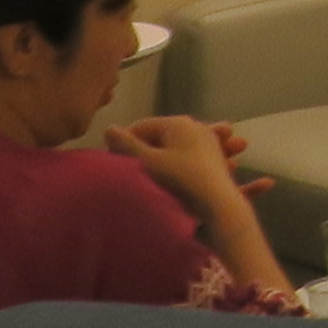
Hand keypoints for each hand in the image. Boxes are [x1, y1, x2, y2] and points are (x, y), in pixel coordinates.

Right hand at [102, 113, 251, 214]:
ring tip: (150, 178)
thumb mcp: (148, 163)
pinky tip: (175, 178)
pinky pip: (190, 159)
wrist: (219, 205)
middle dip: (144, 152)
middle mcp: (195, 126)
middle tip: (131, 173)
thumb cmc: (180, 180)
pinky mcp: (216, 159)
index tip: (114, 164)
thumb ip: (126, 146)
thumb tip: (108, 129)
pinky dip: (180, 166)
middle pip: (158, 137)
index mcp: (176, 122)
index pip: (140, 127)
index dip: (123, 144)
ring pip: (175, 148)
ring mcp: (209, 141)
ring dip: (162, 161)